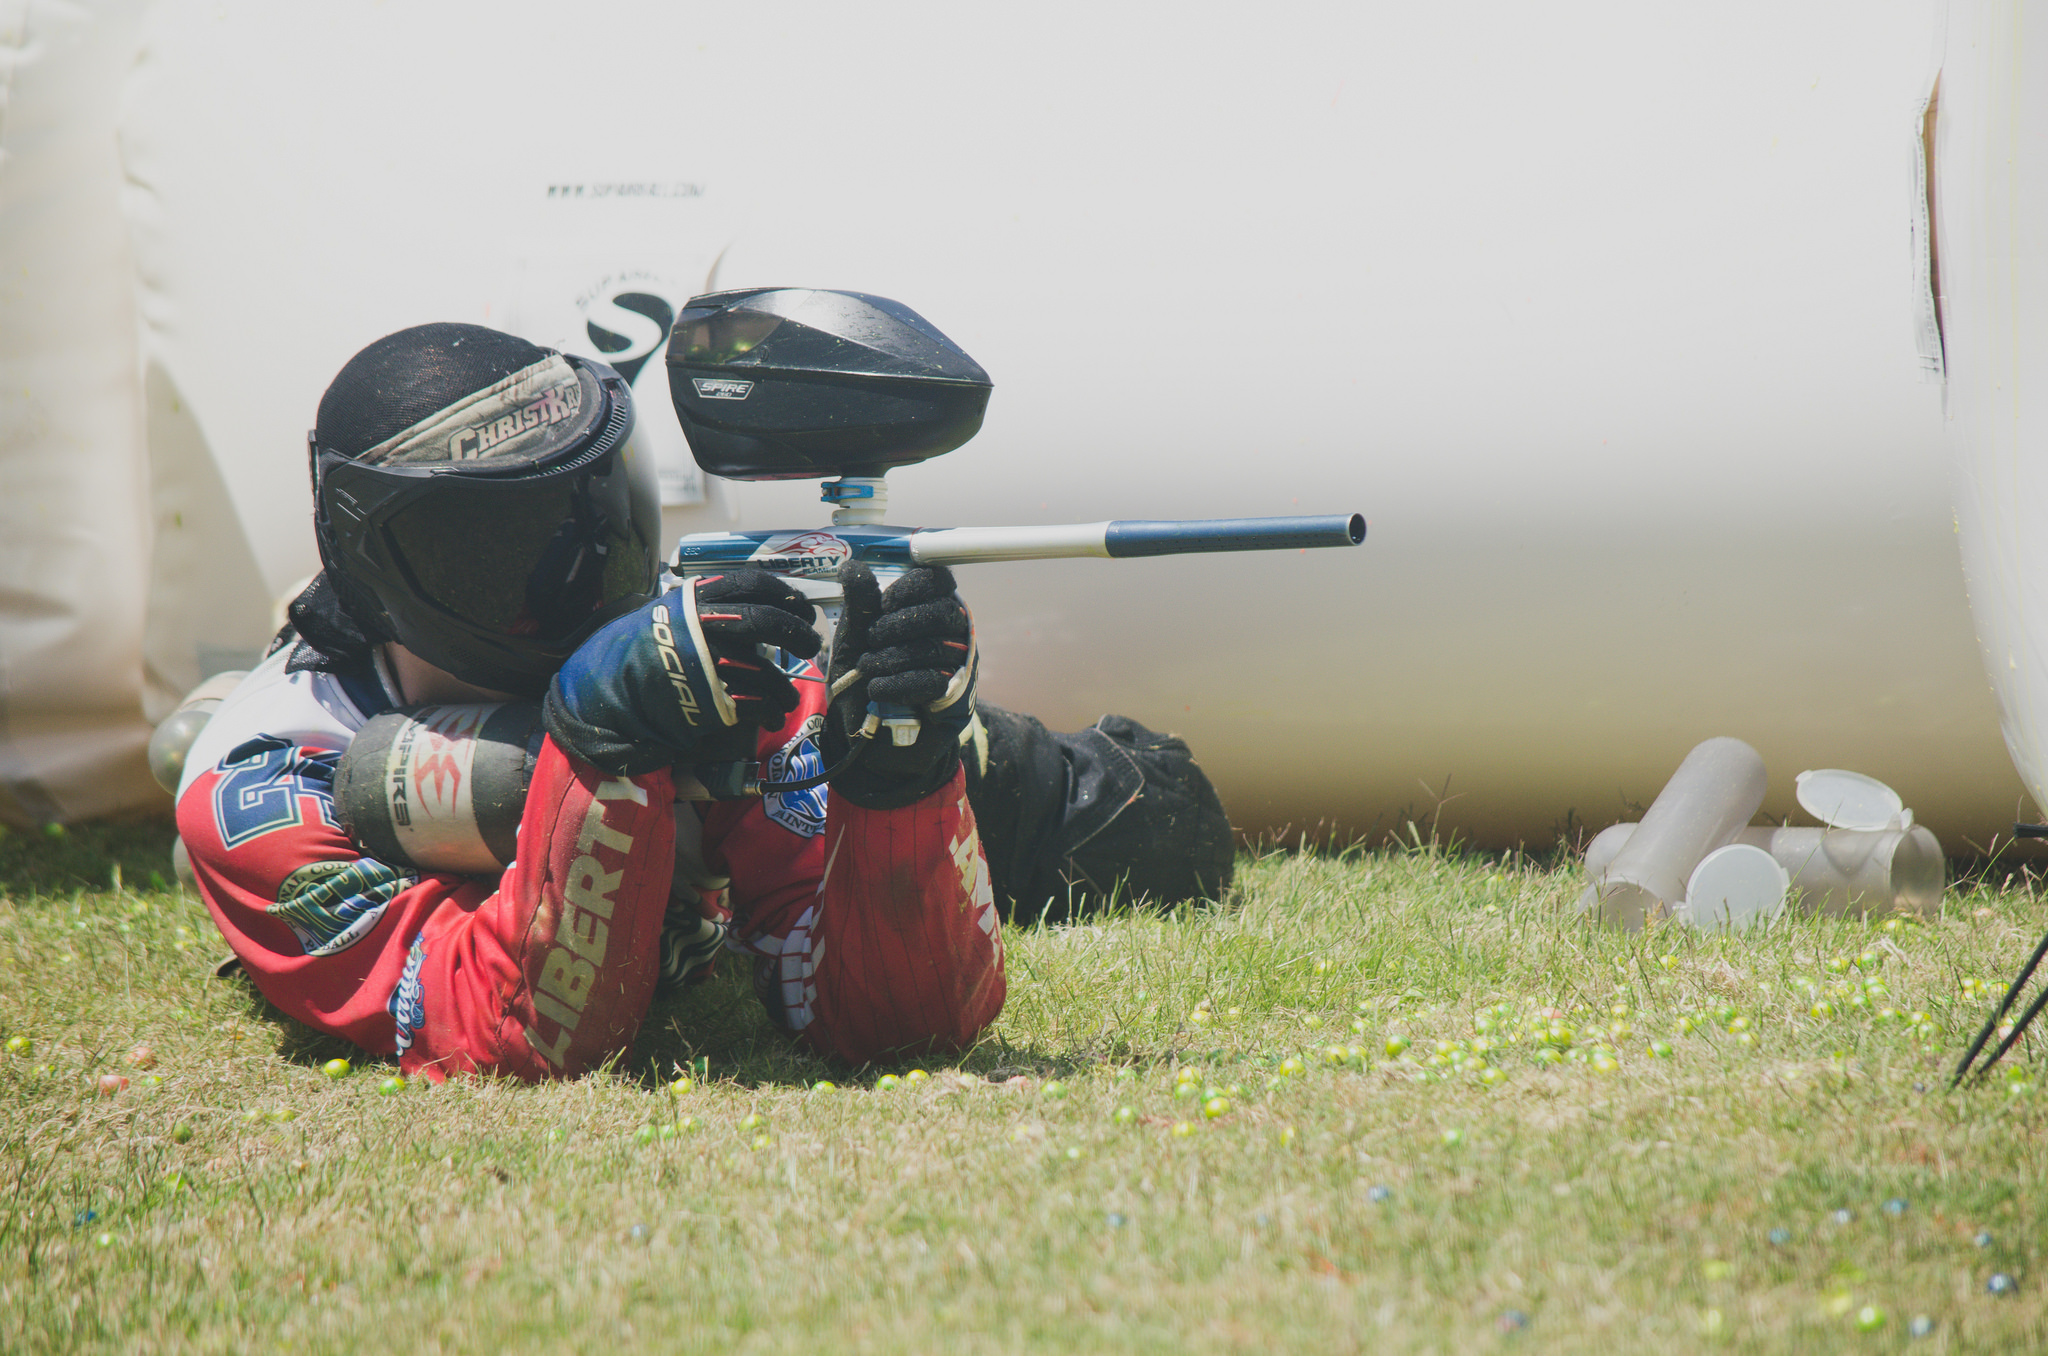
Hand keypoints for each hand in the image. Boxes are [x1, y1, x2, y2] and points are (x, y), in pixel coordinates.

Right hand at [544, 568, 819, 774]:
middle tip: (810, 643)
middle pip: (767, 622)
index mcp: (694, 600)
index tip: (803, 607)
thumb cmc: (638, 654)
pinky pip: (758, 705)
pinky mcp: (711, 702)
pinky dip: (772, 711)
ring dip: (785, 686)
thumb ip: (706, 609)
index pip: (752, 583)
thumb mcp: (667, 614)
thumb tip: (756, 606)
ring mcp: (708, 664)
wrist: (606, 694)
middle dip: (797, 633)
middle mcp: (703, 626)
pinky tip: (773, 715)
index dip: (785, 594)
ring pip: (767, 671)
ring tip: (787, 696)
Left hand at [823, 561, 977, 807]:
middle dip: (899, 624)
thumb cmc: (862, 681)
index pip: (939, 581)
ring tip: (867, 669)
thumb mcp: (854, 639)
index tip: (885, 602)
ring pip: (934, 648)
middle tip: (872, 640)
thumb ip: (859, 604)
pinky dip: (898, 684)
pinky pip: (932, 681)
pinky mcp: (956, 699)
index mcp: (929, 609)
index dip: (914, 586)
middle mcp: (953, 634)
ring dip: (892, 657)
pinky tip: (877, 690)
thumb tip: (853, 565)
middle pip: (941, 612)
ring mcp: (959, 666)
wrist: (863, 736)